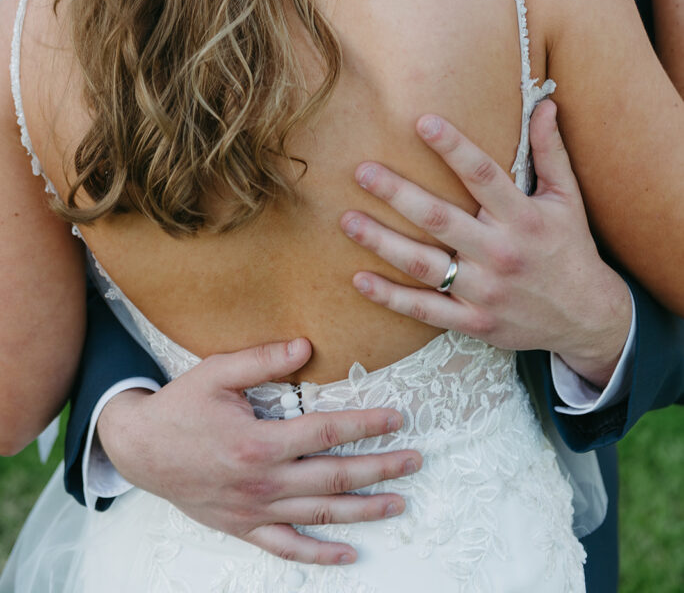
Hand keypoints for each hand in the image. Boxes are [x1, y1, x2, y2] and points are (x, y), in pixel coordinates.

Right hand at [96, 338, 420, 565]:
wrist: (139, 449)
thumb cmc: (180, 407)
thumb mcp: (216, 372)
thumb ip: (262, 359)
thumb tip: (306, 346)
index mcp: (259, 442)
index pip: (326, 433)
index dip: (365, 425)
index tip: (396, 418)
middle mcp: (262, 482)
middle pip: (334, 478)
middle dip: (380, 469)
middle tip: (415, 461)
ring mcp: (255, 510)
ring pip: (320, 515)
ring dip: (363, 510)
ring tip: (400, 502)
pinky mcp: (244, 527)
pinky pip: (287, 547)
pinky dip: (319, 554)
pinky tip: (349, 554)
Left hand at [341, 102, 631, 387]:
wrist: (589, 319)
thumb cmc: (571, 248)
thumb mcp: (567, 199)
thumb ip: (550, 151)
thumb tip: (546, 103)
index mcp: (524, 217)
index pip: (483, 175)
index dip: (453, 147)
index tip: (421, 122)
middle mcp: (501, 253)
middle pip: (441, 219)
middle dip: (398, 194)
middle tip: (362, 171)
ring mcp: (486, 291)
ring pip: (425, 265)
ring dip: (382, 242)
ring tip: (347, 221)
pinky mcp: (475, 322)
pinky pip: (426, 310)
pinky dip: (391, 298)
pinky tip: (359, 280)